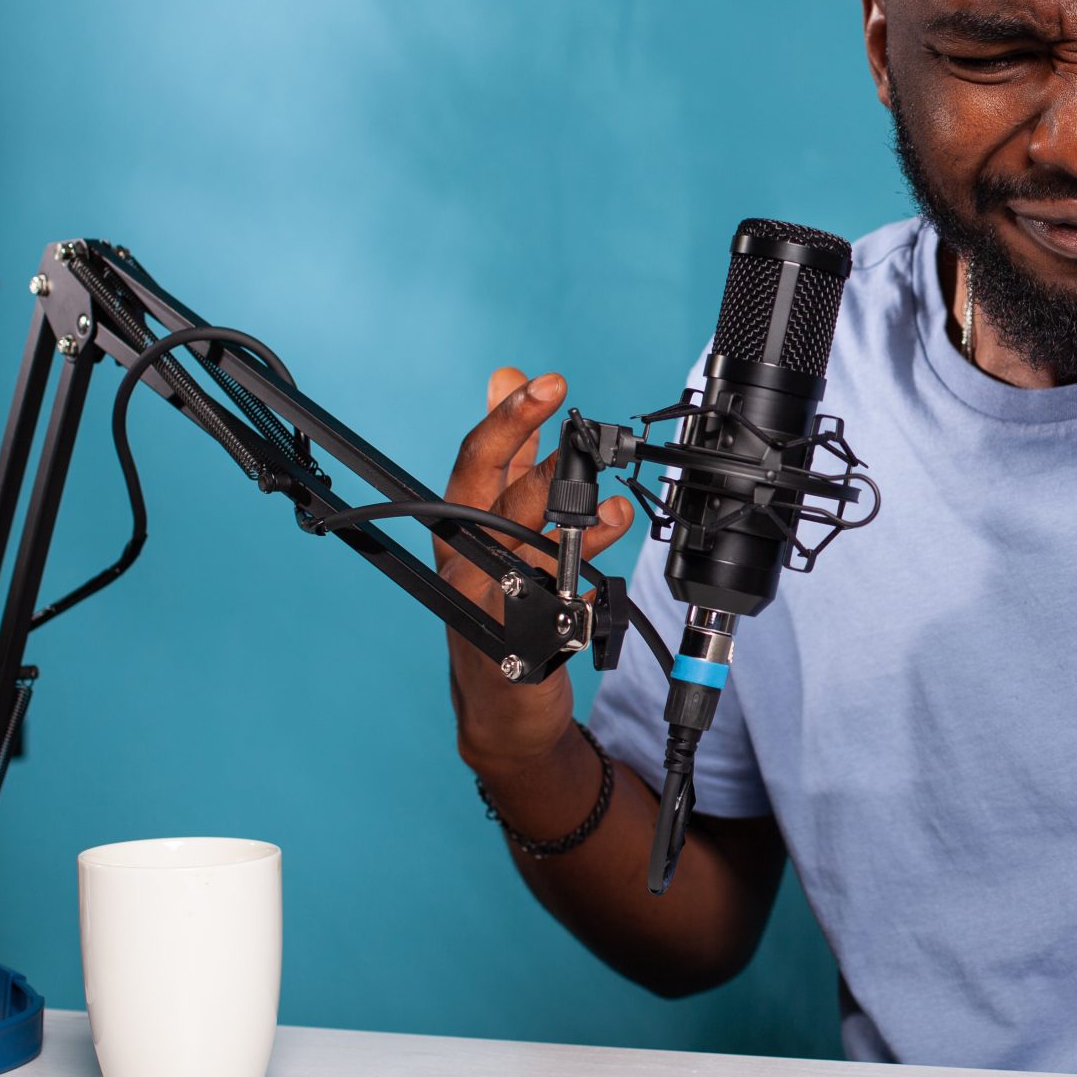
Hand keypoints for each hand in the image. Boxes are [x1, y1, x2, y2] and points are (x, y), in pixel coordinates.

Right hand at [440, 367, 632, 775]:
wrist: (503, 700)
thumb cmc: (501, 597)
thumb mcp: (501, 518)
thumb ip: (509, 453)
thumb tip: (505, 377)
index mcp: (463, 520)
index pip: (478, 459)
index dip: (509, 418)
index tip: (544, 383)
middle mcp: (469, 557)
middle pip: (501, 500)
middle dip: (546, 466)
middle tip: (586, 440)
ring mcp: (490, 601)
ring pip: (531, 553)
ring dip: (578, 528)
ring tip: (613, 512)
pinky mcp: (518, 645)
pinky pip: (556, 615)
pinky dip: (582, 599)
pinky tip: (599, 591)